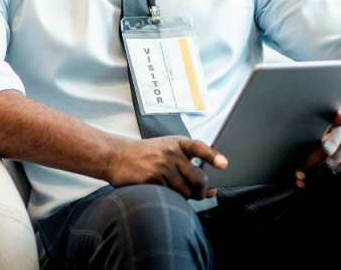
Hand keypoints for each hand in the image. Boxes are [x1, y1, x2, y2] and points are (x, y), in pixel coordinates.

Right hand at [105, 136, 226, 199]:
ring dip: (185, 196)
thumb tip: (212, 190)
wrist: (116, 155)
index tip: (224, 164)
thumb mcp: (168, 153)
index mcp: (177, 143)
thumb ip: (191, 168)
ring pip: (185, 191)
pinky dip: (170, 198)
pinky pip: (170, 196)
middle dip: (201, 191)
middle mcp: (171, 153)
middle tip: (199, 194)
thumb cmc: (145, 155)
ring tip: (176, 191)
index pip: (199, 148)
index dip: (213, 156)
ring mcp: (161, 166)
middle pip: (198, 179)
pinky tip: (162, 191)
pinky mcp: (151, 180)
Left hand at [296, 111, 340, 187]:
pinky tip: (316, 183)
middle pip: (329, 164)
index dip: (311, 162)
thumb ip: (321, 125)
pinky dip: (328, 180)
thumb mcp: (333, 118)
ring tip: (303, 183)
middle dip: (311, 173)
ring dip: (318, 180)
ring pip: (335, 172)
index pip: (325, 150)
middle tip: (297, 179)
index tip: (298, 171)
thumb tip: (297, 129)